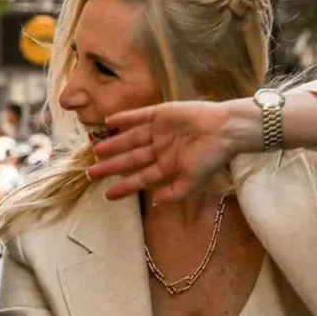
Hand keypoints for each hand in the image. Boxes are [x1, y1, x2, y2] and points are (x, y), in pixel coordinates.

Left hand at [87, 101, 239, 200]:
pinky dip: (124, 118)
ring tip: (96, 151)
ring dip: (114, 144)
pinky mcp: (161, 113)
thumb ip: (173, 193)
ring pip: (130, 139)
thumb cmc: (211, 158)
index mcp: (168, 166)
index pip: (140, 178)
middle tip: (91, 173)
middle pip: (130, 159)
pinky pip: (138, 116)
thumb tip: (154, 202)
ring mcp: (159, 131)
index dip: (124, 187)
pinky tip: (109, 122)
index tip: (107, 195)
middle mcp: (160, 149)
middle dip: (111, 166)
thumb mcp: (193, 182)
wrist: (225, 130)